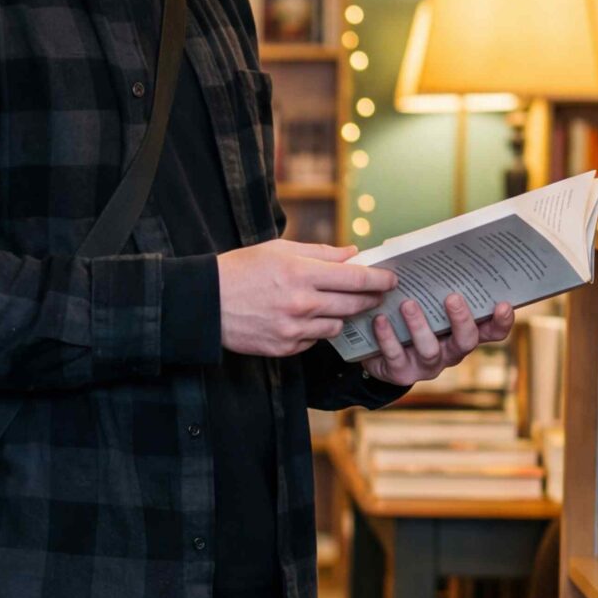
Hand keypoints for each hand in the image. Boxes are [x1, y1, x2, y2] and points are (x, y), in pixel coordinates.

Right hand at [217, 239, 397, 358]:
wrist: (206, 303)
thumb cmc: (242, 269)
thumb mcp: (279, 249)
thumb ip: (320, 252)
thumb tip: (352, 253)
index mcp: (301, 272)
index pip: (355, 278)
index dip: (379, 279)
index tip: (392, 278)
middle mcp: (302, 302)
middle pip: (353, 304)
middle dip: (371, 299)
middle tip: (379, 294)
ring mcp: (294, 329)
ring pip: (337, 325)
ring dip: (342, 316)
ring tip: (335, 306)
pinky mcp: (285, 348)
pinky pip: (315, 340)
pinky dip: (316, 330)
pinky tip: (306, 319)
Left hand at [361, 289, 514, 387]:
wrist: (378, 352)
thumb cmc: (407, 317)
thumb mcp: (424, 299)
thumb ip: (431, 281)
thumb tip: (427, 244)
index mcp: (461, 332)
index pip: (492, 331)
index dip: (501, 321)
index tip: (503, 303)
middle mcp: (450, 351)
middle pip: (466, 341)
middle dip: (461, 320)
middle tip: (452, 297)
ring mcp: (427, 365)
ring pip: (430, 350)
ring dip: (420, 326)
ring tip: (408, 304)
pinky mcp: (401, 372)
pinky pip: (396, 356)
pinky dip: (388, 337)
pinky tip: (381, 319)